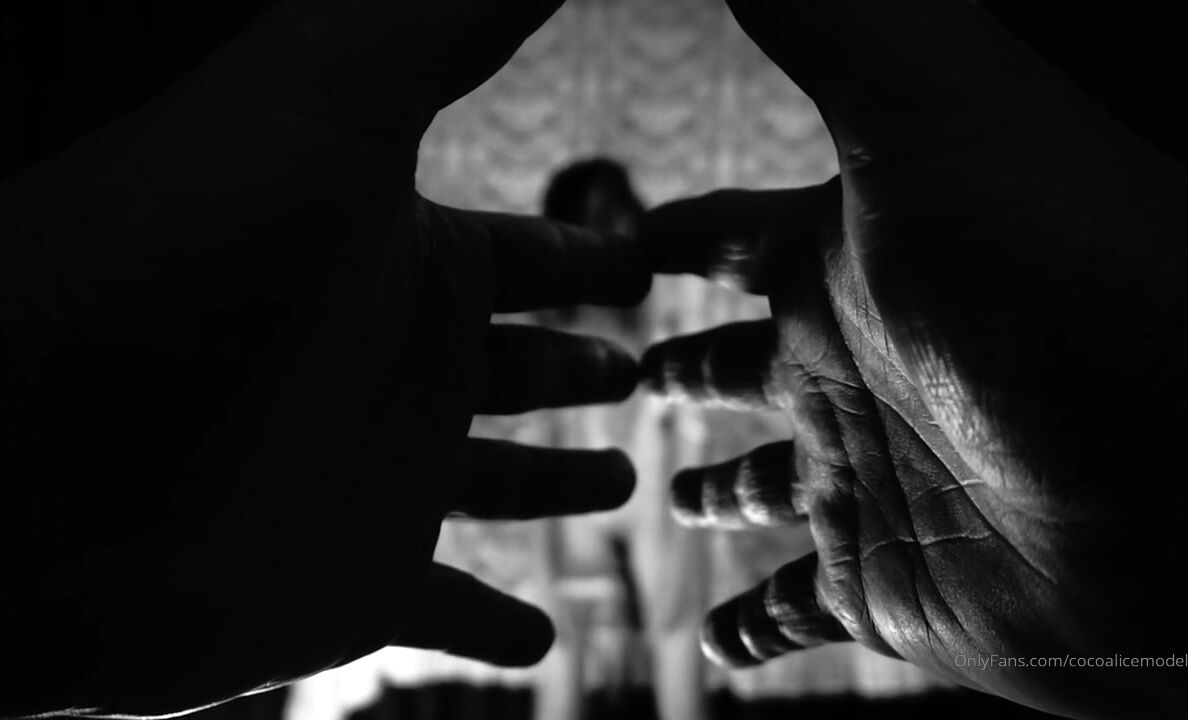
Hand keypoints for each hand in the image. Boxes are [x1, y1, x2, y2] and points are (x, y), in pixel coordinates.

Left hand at [0, 1, 648, 716]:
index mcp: (407, 263)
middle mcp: (394, 371)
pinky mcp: (347, 591)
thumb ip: (450, 18)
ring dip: (554, 488)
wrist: (30, 454)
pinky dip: (485, 633)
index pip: (529, 259)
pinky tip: (535, 649)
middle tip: (641, 377)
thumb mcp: (327, 100)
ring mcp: (372, 485)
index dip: (590, 262)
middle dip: (581, 371)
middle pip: (516, 370)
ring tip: (619, 484)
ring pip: (492, 488)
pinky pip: (438, 615)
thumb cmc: (183, 265)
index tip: (643, 268)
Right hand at [640, 1, 1187, 716]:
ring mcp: (866, 484)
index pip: (731, 237)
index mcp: (841, 264)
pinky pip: (798, 614)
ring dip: (715, 499)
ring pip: (764, 491)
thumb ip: (825, 22)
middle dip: (681, 371)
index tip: (625, 242)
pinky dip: (756, 633)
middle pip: (739, 368)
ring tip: (667, 502)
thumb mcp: (926, 116)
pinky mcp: (886, 590)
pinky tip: (718, 650)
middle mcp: (851, 370)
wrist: (1185, 472)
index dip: (675, 235)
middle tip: (627, 380)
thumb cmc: (1059, 278)